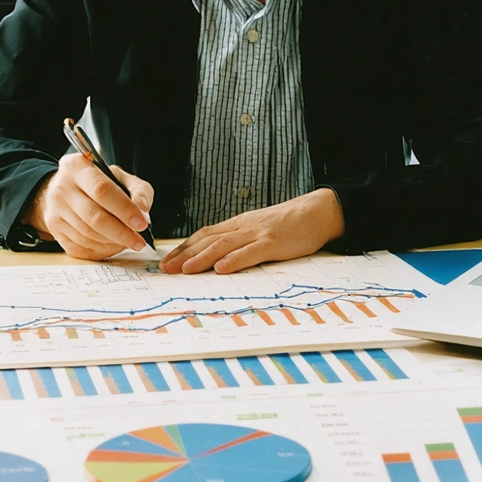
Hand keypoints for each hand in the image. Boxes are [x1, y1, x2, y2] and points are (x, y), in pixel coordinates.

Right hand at [23, 152, 154, 259]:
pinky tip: (112, 246)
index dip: (124, 209)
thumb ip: (138, 189)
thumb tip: (143, 209)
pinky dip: (100, 250)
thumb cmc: (96, 183)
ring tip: (128, 242)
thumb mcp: (120, 176)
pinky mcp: (54, 229)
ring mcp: (55, 210)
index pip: (102, 190)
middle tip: (139, 241)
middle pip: (94, 217)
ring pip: (87, 235)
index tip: (142, 224)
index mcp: (78, 168)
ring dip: (112, 243)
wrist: (64, 189)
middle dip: (121, 233)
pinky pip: (79, 247)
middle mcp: (62, 188)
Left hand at [160, 188, 344, 274]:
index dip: (184, 247)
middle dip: (184, 254)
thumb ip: (240, 241)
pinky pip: (250, 252)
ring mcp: (257, 234)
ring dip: (201, 258)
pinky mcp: (273, 242)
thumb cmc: (289, 224)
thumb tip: (219, 259)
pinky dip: (234, 260)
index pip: (204, 235)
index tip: (167, 259)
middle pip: (208, 240)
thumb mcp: (259, 229)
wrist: (316, 211)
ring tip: (184, 270)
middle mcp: (243, 227)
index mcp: (238, 225)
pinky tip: (221, 269)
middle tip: (165, 268)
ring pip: (223, 245)